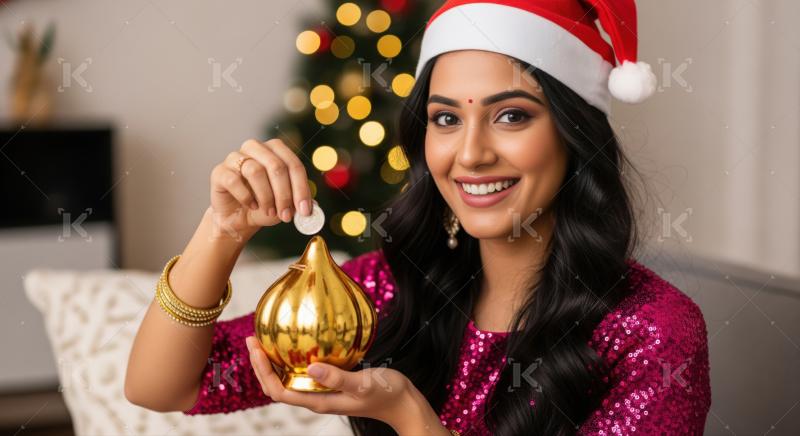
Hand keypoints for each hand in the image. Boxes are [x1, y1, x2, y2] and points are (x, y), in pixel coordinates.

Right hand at [209, 138, 313, 240]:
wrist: (238, 219)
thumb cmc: (265, 207)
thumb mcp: (287, 205)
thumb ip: (300, 202)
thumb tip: (313, 207)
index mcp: (276, 150)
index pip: (294, 164)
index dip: (301, 188)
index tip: (305, 210)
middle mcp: (256, 148)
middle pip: (276, 166)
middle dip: (284, 194)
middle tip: (286, 215)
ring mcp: (235, 157)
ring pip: (255, 171)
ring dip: (266, 196)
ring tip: (269, 211)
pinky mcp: (220, 171)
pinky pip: (234, 180)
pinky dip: (246, 197)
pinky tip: (251, 205)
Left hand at [245, 337, 448, 434]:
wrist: (403, 403)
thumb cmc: (386, 394)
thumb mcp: (362, 384)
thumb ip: (337, 377)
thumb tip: (311, 367)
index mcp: (318, 401)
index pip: (278, 390)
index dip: (262, 371)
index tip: (255, 348)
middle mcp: (315, 397)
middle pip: (277, 385)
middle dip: (261, 364)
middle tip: (253, 338)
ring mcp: (322, 391)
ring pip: (288, 378)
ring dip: (274, 361)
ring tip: (266, 339)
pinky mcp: (331, 382)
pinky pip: (304, 372)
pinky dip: (294, 358)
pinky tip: (298, 342)